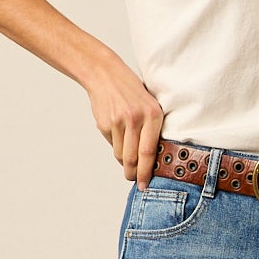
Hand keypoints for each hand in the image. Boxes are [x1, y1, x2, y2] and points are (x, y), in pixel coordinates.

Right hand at [84, 51, 167, 189]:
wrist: (105, 74)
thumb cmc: (131, 91)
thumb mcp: (149, 105)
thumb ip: (151, 128)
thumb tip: (150, 158)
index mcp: (153, 114)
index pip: (149, 151)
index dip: (147, 171)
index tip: (145, 184)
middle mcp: (136, 119)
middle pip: (133, 157)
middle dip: (133, 173)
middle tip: (134, 180)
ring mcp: (118, 122)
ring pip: (120, 154)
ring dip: (123, 161)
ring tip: (127, 160)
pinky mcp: (105, 124)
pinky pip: (112, 145)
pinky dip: (116, 147)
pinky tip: (118, 138)